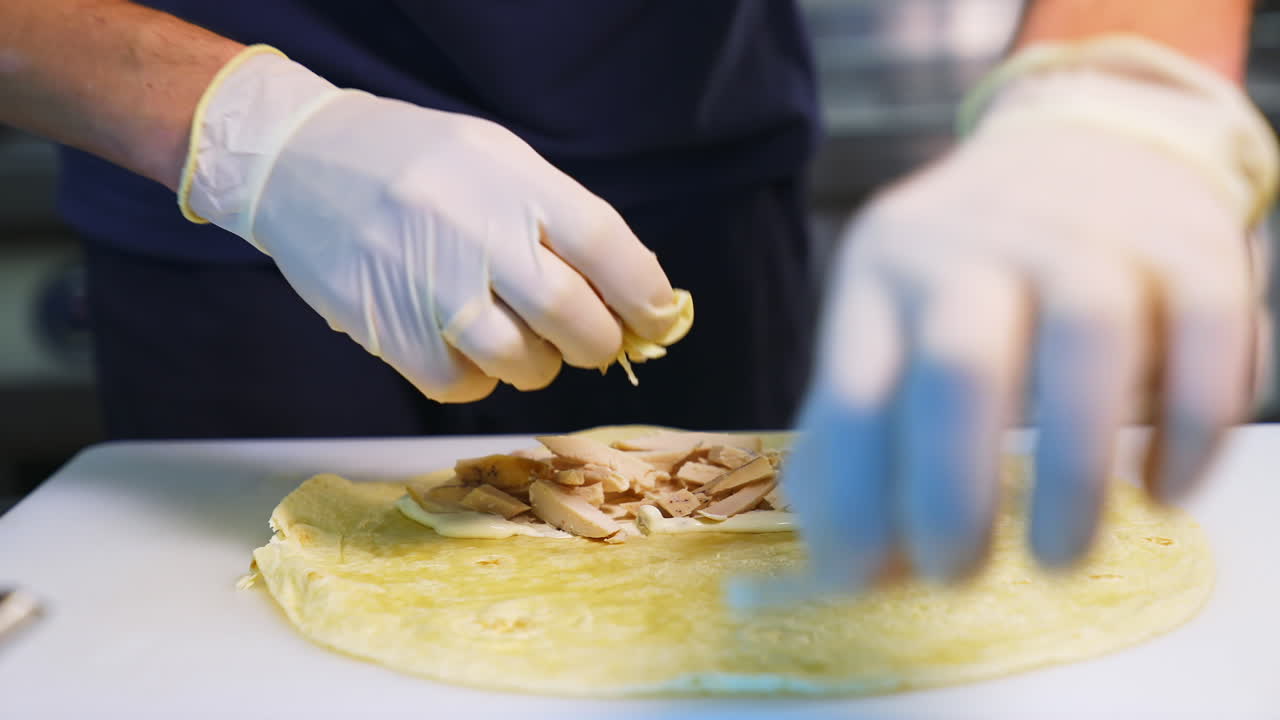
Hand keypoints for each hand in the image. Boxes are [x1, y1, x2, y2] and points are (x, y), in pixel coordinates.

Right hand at [181, 48, 688, 401]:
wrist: (300, 163)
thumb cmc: (418, 163)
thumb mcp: (498, 161)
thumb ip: (561, 221)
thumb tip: (629, 295)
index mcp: (515, 184)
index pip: (608, 250)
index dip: (646, 297)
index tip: (659, 321)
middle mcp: (478, 235)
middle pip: (573, 319)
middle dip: (598, 343)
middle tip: (593, 341)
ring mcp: (431, 288)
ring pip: (523, 364)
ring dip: (538, 365)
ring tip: (518, 334)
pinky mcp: (390, 333)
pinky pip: (462, 385)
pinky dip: (478, 377)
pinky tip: (463, 342)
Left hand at [774, 38, 1275, 598]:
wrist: (1084, 137)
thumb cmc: (970, 272)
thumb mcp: (887, 323)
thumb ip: (859, 433)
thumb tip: (843, 564)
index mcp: (882, 270)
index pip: (854, 390)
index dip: (858, 497)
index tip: (868, 579)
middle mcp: (975, 242)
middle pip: (960, 363)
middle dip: (953, 490)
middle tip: (957, 577)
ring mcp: (1086, 233)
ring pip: (1087, 338)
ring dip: (1073, 471)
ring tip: (1058, 559)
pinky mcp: (1188, 241)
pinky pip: (1206, 329)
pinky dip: (1192, 427)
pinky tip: (1163, 492)